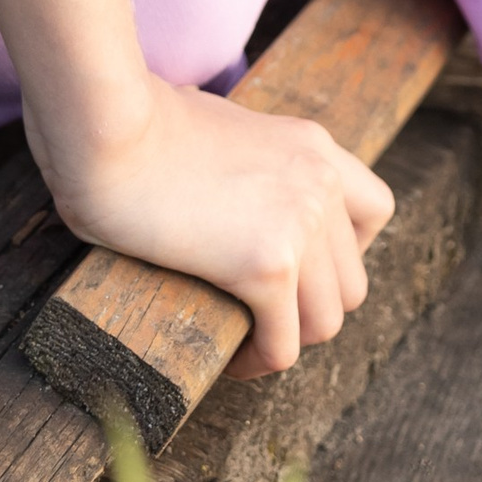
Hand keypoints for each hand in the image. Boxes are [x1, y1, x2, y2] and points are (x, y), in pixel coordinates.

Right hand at [31, 67, 396, 376]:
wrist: (105, 123)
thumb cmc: (129, 119)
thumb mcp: (209, 121)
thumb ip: (234, 151)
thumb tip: (208, 178)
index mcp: (311, 145)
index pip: (376, 210)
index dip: (343, 256)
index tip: (300, 272)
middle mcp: (320, 182)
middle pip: (352, 282)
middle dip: (309, 311)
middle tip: (261, 319)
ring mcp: (299, 224)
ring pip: (325, 322)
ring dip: (286, 342)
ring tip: (244, 344)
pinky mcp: (266, 265)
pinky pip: (283, 344)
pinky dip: (258, 362)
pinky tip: (228, 360)